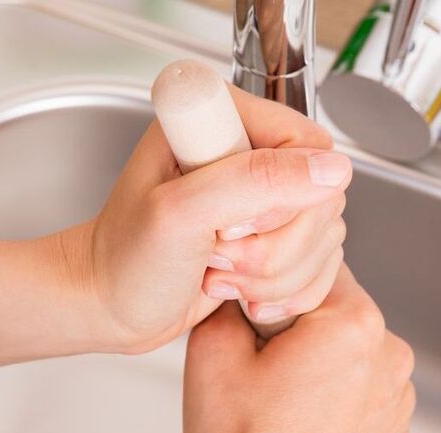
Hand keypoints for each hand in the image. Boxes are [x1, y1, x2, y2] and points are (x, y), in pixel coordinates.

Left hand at [62, 86, 351, 354]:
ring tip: (217, 273)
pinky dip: (285, 291)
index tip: (232, 225)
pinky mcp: (274, 236)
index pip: (309, 147)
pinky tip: (238, 291)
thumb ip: (253, 181)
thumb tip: (330, 170)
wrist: (110, 306)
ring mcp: (265, 197)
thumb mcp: (181, 213)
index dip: (283, 198)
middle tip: (216, 255)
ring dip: (274, 275)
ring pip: (324, 237)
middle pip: (322, 198)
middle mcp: (249, 150)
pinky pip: (319, 263)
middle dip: (275, 248)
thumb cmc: (125, 260)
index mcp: (224, 119)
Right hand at [182, 266, 413, 432]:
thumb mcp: (211, 355)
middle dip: (290, 328)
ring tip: (272, 410)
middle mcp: (390, 355)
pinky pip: (356, 394)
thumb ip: (226, 300)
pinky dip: (328, 403)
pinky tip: (293, 432)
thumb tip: (235, 286)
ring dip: (311, 366)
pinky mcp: (391, 432)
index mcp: (355, 323)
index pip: (309, 264)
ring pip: (344, 354)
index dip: (266, 287)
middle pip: (331, 310)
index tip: (246, 318)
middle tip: (252, 371)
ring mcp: (397, 398)